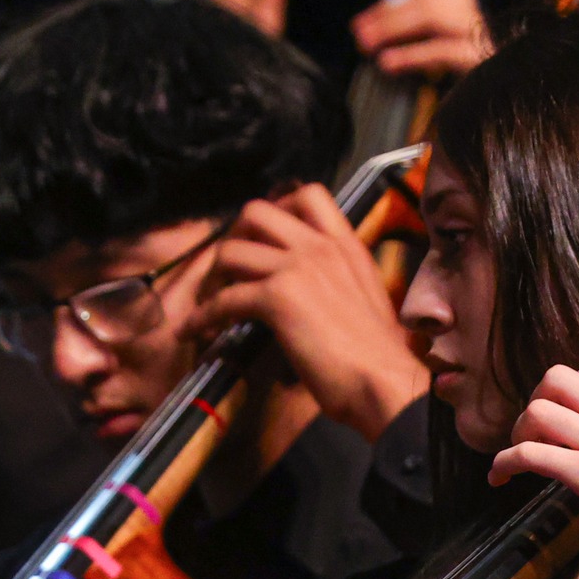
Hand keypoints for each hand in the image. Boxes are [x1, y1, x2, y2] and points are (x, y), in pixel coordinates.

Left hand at [188, 185, 424, 439]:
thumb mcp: (364, 301)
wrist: (384, 382)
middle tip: (228, 269)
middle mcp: (321, 247)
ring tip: (207, 301)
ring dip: (211, 277)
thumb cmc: (378, 358)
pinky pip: (224, 298)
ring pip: (231, 250)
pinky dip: (202, 315)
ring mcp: (298, 268)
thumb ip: (338, 282)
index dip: (275, 210)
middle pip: (256, 212)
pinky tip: (194, 331)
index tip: (262, 238)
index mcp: (346, 246)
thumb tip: (311, 294)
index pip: (308, 195)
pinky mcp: (278, 298)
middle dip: (233, 237)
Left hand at [351, 0, 491, 78]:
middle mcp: (482, 19)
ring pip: (432, 15)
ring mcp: (484, 40)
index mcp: (474, 12)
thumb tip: (380, 24)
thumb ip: (422, 34)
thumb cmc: (468, 90)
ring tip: (366, 43)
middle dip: (388, 10)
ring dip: (392, 26)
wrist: (500, 121)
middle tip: (358, 28)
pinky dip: (410, 54)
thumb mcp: (444, 56)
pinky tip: (387, 62)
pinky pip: (441, 50)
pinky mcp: (481, 65)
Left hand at [490, 355, 578, 576]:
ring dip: (518, 432)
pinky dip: (504, 463)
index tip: (565, 409)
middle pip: (558, 376)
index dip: (571, 382)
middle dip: (536, 399)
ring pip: (538, 410)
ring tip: (518, 455)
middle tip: (535, 430)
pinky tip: (500, 478)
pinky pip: (529, 453)